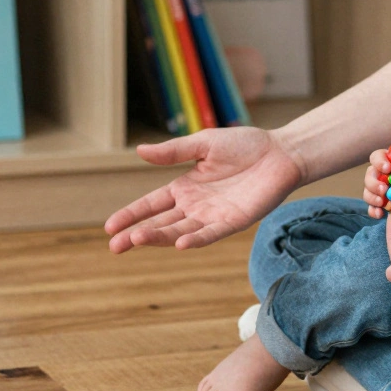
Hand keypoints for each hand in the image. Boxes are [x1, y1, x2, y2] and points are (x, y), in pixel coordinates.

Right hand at [104, 127, 303, 252]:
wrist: (281, 153)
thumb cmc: (245, 146)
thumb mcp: (203, 144)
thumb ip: (173, 152)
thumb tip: (139, 151)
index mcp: (185, 187)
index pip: (151, 204)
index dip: (131, 215)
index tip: (110, 227)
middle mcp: (195, 206)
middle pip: (160, 224)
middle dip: (137, 234)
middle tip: (114, 246)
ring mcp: (213, 216)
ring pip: (180, 231)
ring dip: (159, 237)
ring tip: (136, 240)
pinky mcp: (234, 222)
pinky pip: (211, 234)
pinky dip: (196, 239)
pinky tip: (179, 244)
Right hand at [366, 150, 390, 218]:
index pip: (378, 156)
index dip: (380, 161)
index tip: (388, 168)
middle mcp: (382, 174)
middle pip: (370, 174)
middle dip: (375, 183)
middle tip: (385, 190)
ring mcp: (380, 189)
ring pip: (368, 190)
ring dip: (373, 197)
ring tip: (383, 203)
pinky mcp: (381, 203)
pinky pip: (372, 206)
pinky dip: (373, 210)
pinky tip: (380, 214)